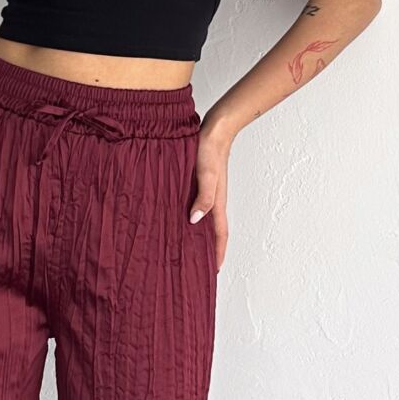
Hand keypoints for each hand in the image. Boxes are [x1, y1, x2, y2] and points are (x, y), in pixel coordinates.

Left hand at [188, 117, 231, 272]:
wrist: (214, 128)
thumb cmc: (210, 150)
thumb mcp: (206, 175)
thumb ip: (203, 197)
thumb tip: (195, 220)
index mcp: (217, 203)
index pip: (220, 235)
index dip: (218, 253)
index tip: (214, 271)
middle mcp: (213, 201)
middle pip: (212, 231)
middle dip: (208, 250)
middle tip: (197, 266)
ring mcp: (206, 193)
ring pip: (203, 220)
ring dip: (198, 235)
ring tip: (185, 248)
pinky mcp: (198, 184)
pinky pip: (196, 206)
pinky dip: (191, 217)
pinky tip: (178, 218)